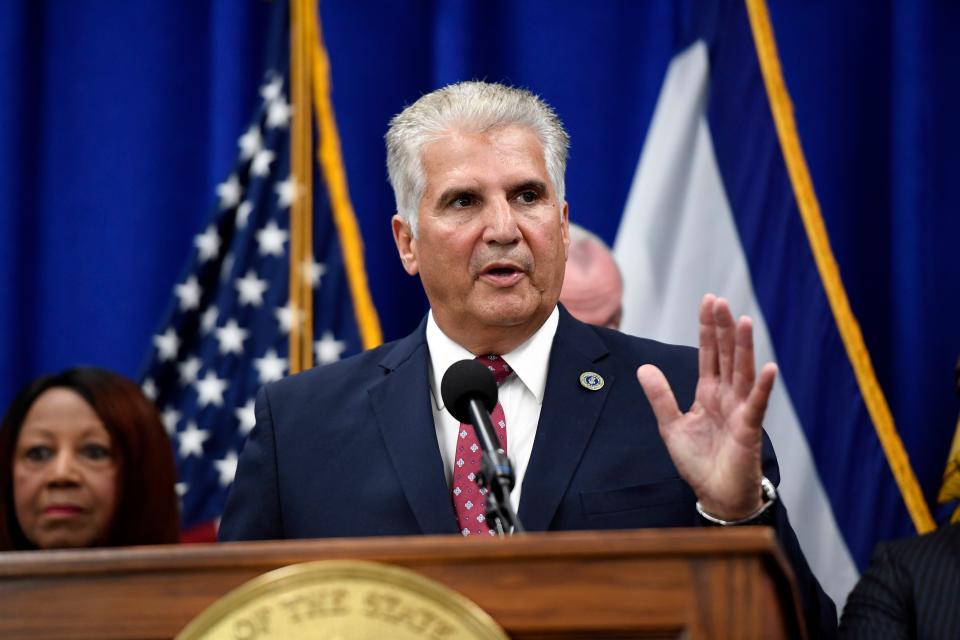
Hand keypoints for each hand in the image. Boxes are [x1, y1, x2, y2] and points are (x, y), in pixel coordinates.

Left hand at [637, 294, 776, 519]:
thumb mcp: (671, 426)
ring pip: (742, 372)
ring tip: (744, 320)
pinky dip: (763, 387)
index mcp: (708, 393)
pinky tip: (770, 368)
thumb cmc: (699, 462)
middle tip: (720, 301)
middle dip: (723, 328)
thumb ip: (660, 397)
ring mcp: (739, 410)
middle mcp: (726, 396)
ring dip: (744, 347)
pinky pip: (757, 405)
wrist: (716, 495)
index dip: (708, 328)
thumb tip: (644, 367)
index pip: (709, 353)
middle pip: (726, 355)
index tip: (708, 301)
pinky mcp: (748, 429)